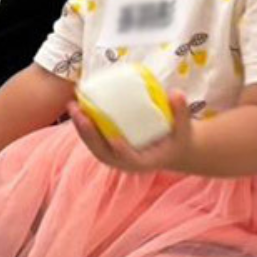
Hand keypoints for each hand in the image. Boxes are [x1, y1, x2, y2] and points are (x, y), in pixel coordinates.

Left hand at [68, 93, 194, 173]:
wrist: (170, 151)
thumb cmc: (177, 139)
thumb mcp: (184, 129)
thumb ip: (180, 113)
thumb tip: (176, 93)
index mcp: (144, 162)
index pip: (130, 159)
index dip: (121, 150)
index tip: (114, 138)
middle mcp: (125, 163)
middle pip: (102, 152)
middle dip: (89, 135)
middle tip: (81, 114)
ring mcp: (114, 157)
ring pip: (93, 146)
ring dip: (80, 128)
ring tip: (73, 106)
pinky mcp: (108, 148)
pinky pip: (92, 139)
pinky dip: (83, 125)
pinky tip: (77, 106)